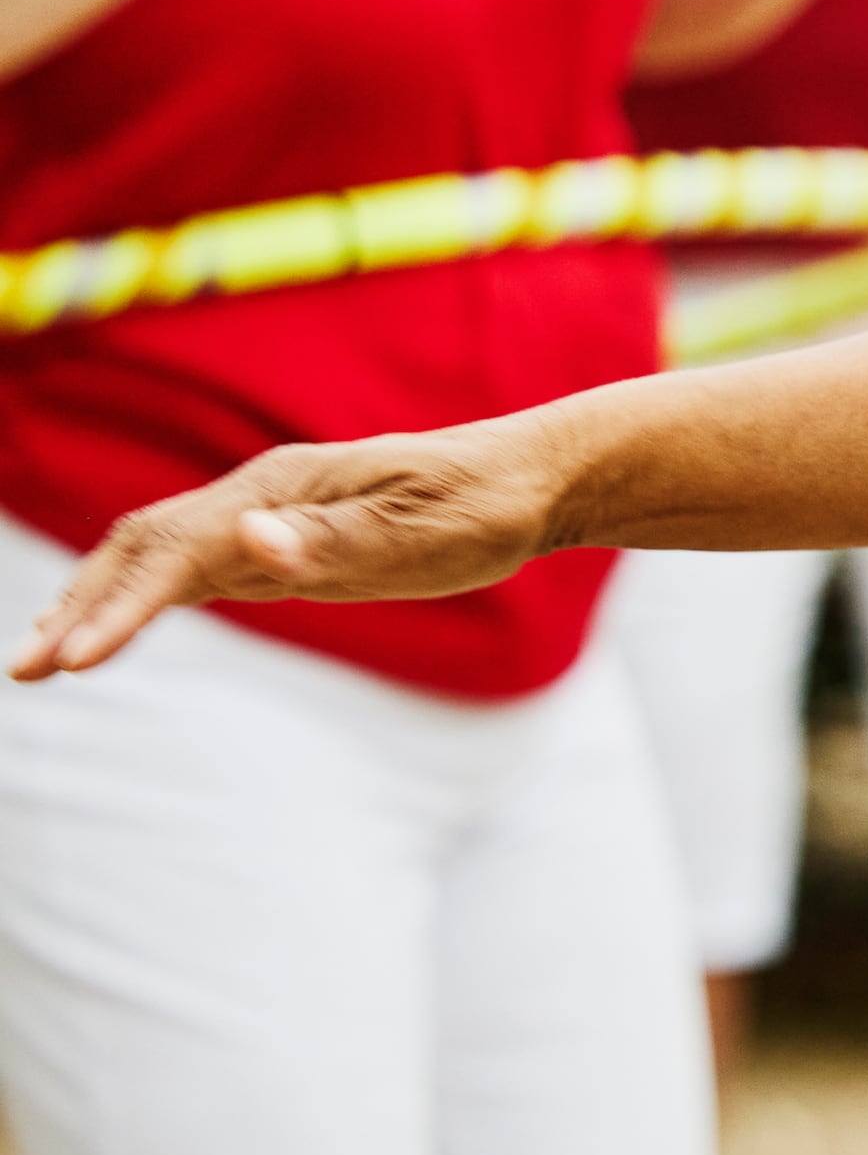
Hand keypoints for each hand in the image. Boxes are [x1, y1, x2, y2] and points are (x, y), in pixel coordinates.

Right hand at [11, 427, 567, 679]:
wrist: (530, 482)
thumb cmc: (484, 506)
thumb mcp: (424, 531)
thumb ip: (336, 541)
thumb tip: (250, 540)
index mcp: (283, 488)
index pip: (177, 550)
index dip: (122, 607)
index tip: (78, 660)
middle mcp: (260, 498)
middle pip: (144, 549)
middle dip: (80, 608)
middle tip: (26, 672)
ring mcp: (267, 519)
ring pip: (157, 560)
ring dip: (95, 605)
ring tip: (41, 663)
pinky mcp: (283, 545)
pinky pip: (192, 573)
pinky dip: (139, 604)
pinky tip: (106, 635)